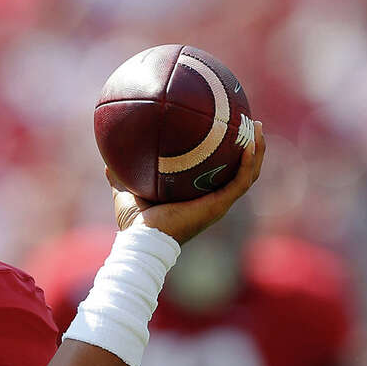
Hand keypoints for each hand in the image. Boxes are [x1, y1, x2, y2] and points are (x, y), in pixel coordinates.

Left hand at [113, 120, 265, 242]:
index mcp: (197, 198)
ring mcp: (218, 203)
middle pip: (240, 171)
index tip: (227, 132)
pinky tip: (250, 143)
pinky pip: (241, 181)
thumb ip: (120, 179)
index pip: (218, 175)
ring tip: (259, 128)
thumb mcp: (126, 193)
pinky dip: (248, 162)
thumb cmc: (134, 225)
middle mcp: (212, 200)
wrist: (141, 241)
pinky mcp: (218, 206)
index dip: (226, 156)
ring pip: (248, 174)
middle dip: (250, 148)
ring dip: (257, 151)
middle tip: (252, 125)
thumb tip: (107, 163)